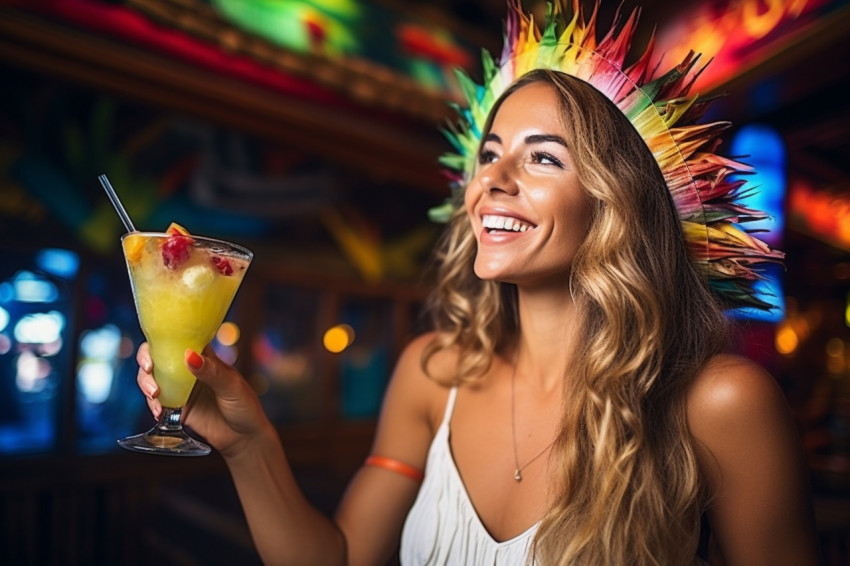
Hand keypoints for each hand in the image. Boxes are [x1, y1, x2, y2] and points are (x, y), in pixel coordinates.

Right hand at [136, 343, 270, 457]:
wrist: (244, 438)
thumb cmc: (245, 406)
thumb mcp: (231, 386)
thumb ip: (211, 371)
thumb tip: (189, 355)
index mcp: (204, 357)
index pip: (178, 340)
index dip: (160, 341)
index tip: (152, 352)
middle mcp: (188, 370)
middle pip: (157, 358)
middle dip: (146, 363)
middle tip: (148, 372)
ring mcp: (180, 389)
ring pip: (152, 380)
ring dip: (146, 384)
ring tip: (155, 396)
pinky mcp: (176, 409)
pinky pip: (156, 403)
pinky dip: (152, 405)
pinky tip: (158, 412)